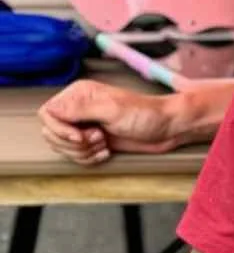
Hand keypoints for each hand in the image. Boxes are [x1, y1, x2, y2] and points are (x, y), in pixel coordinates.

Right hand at [38, 79, 177, 164]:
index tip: (78, 136)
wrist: (166, 129)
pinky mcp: (92, 141)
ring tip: (104, 143)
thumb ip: (79, 109)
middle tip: (98, 137)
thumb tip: (52, 109)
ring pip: (63, 147)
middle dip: (73, 143)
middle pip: (52, 133)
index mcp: (79, 94)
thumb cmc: (146, 115)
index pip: (48, 113)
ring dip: (83, 152)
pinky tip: (106, 151)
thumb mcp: (112, 109)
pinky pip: (76, 156)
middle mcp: (78, 109)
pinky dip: (90, 158)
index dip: (59, 129)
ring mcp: (84, 125)